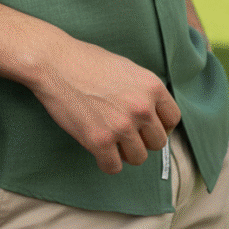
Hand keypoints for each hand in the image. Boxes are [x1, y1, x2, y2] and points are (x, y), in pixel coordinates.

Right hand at [29, 35, 180, 174]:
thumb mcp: (126, 68)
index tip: (146, 126)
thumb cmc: (87, 61)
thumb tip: (153, 116)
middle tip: (125, 132)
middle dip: (142, 139)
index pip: (173, 120)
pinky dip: (107, 161)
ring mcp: (121, 125)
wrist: (55, 62)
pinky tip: (98, 149)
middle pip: (158, 142)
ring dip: (125, 152)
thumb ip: (143, 91)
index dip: (160, 124)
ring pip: (138, 158)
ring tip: (111, 139)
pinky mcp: (100, 141)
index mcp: (152, 86)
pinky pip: (114, 167)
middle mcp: (141, 107)